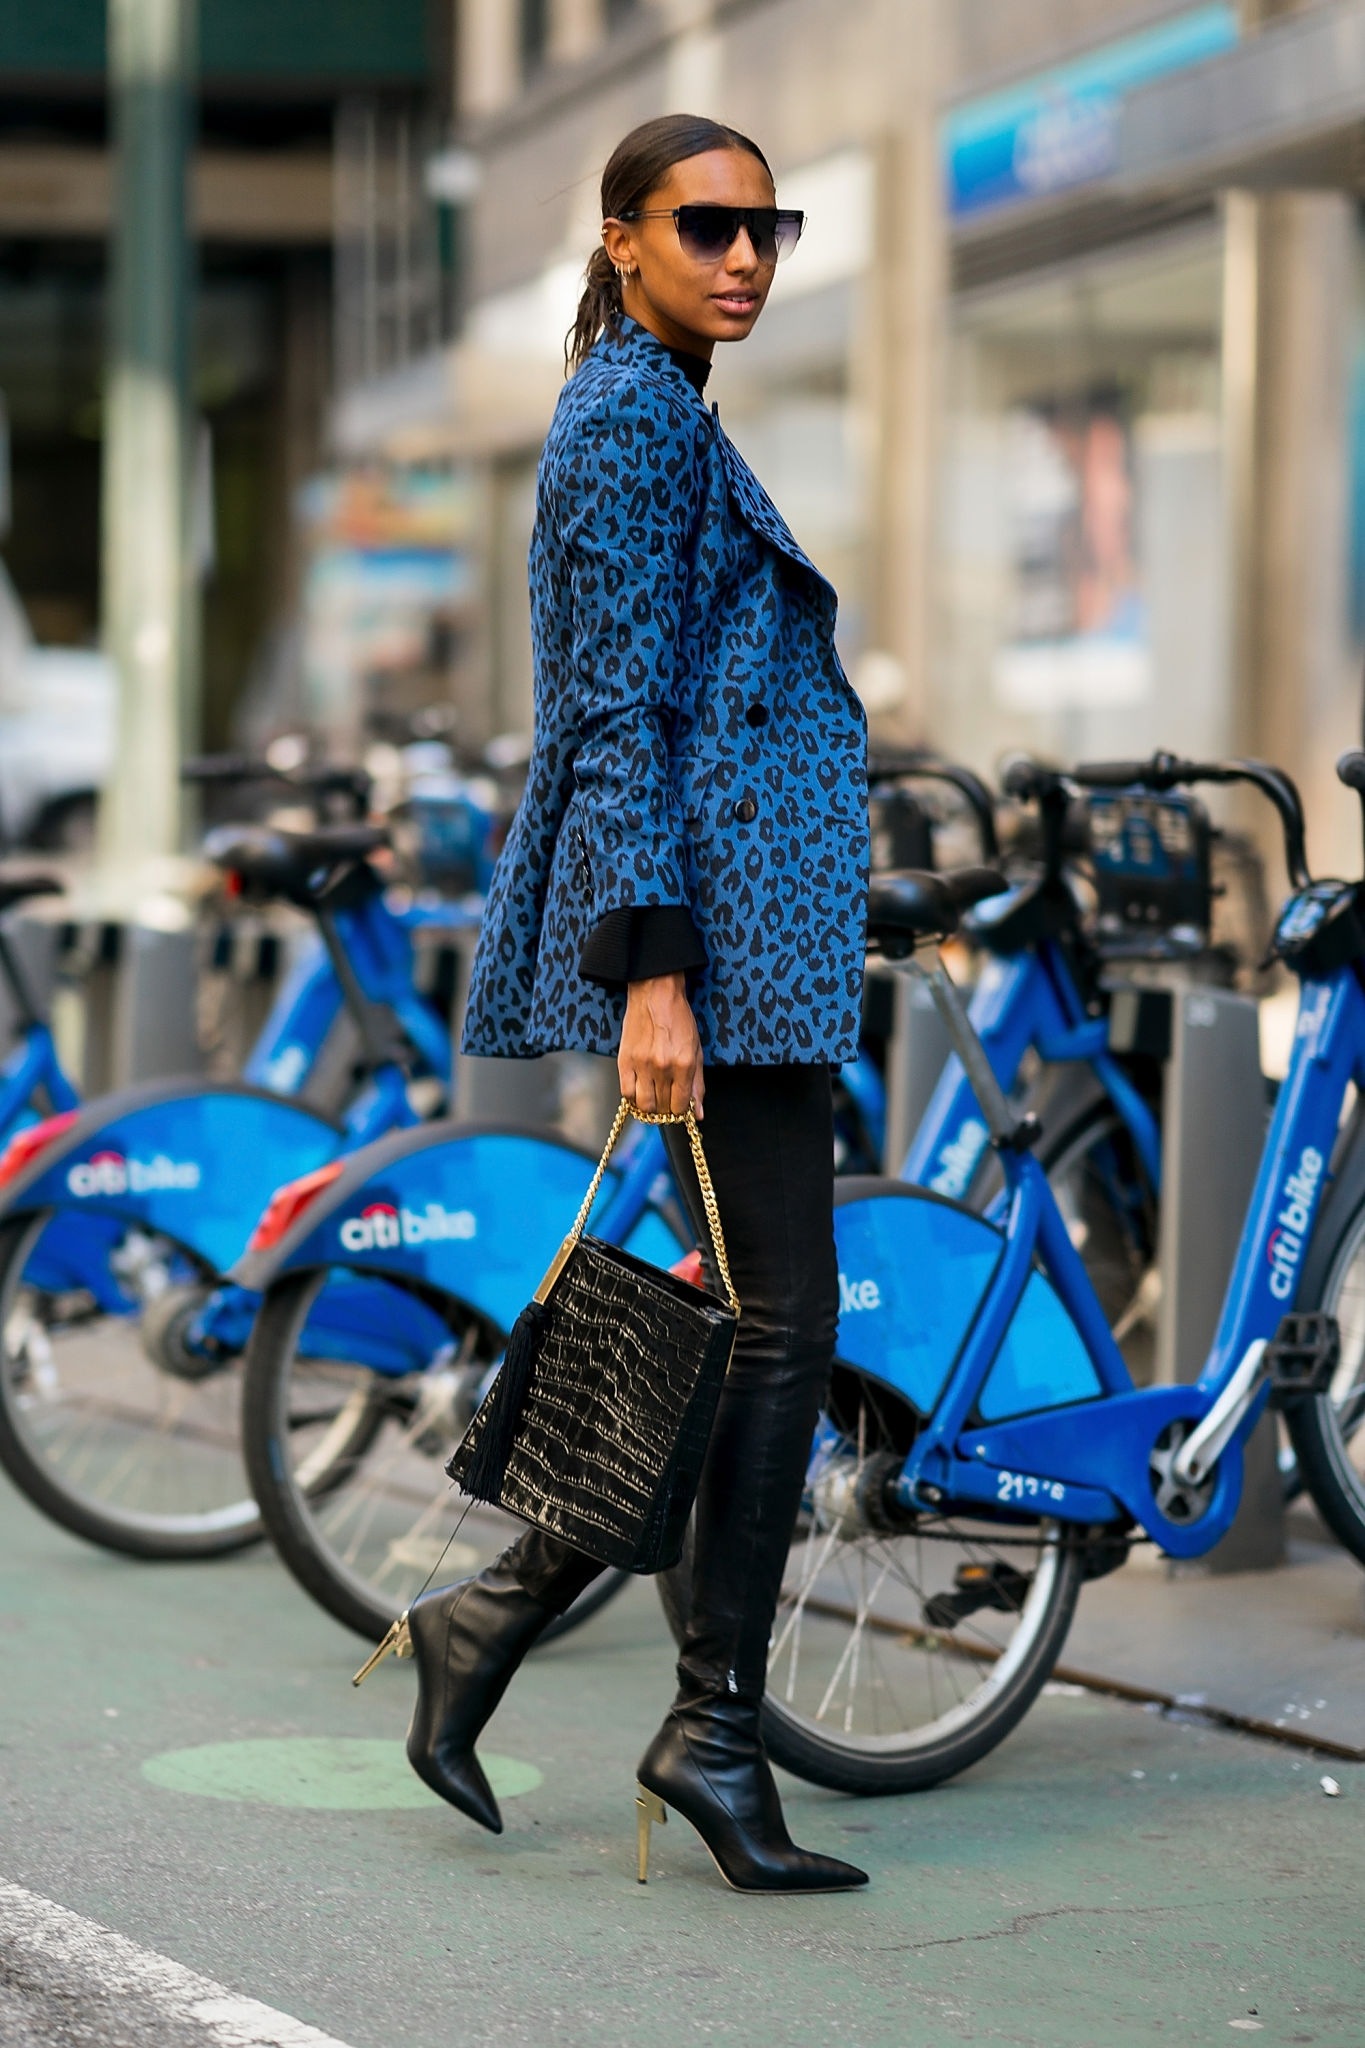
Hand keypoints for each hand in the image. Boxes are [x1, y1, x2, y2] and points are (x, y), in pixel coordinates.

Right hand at [619, 972, 704, 1119]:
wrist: (655, 994)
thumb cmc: (679, 1020)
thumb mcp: (696, 1050)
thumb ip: (697, 1084)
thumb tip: (698, 1113)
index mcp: (684, 1064)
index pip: (680, 1106)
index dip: (680, 1111)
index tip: (679, 1106)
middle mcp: (663, 1067)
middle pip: (662, 1107)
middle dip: (666, 1109)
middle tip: (667, 1101)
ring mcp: (642, 1065)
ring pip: (644, 1105)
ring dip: (650, 1106)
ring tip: (653, 1097)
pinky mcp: (625, 1060)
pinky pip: (626, 1093)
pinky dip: (633, 1097)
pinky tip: (640, 1089)